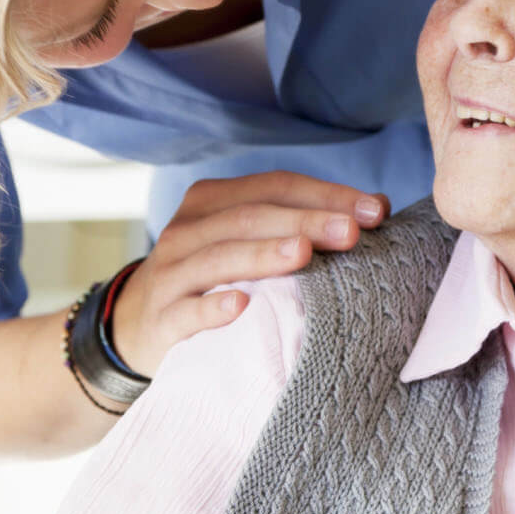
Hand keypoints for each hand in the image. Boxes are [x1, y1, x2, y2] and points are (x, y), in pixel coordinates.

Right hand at [108, 171, 389, 373]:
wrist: (137, 327)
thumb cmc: (213, 280)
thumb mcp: (246, 243)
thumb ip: (299, 224)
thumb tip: (377, 209)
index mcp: (213, 201)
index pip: (274, 186)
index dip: (325, 194)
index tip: (376, 211)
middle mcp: (188, 229)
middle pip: (250, 216)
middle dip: (305, 221)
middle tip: (351, 232)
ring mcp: (171, 273)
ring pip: (218, 257)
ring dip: (263, 254)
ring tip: (303, 254)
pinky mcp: (161, 319)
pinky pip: (186, 312)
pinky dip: (212, 307)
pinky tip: (241, 306)